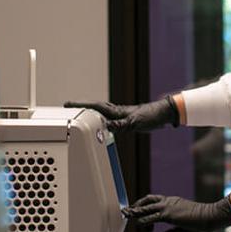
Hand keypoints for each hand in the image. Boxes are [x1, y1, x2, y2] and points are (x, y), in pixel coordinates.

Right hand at [64, 97, 179, 131]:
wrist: (163, 114)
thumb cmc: (151, 116)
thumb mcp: (134, 123)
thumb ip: (120, 125)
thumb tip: (106, 127)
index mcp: (116, 111)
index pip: (94, 106)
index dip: (80, 105)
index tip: (67, 104)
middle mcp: (116, 111)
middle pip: (94, 108)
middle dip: (81, 107)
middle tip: (68, 108)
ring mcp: (120, 115)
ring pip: (101, 113)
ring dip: (90, 113)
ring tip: (79, 115)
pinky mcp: (126, 119)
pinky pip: (108, 119)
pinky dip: (101, 120)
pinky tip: (100, 124)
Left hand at [124, 194, 230, 231]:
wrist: (212, 217)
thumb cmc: (203, 222)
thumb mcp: (184, 228)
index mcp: (173, 203)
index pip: (155, 200)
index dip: (145, 205)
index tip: (138, 212)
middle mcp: (169, 202)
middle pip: (147, 200)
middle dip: (136, 205)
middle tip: (127, 211)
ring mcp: (168, 207)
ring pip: (146, 208)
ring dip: (135, 212)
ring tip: (127, 216)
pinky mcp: (168, 214)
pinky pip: (151, 217)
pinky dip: (143, 221)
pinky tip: (139, 225)